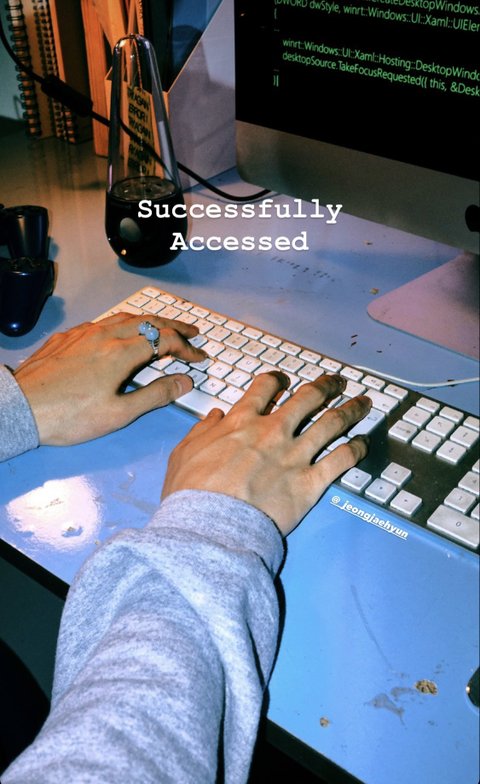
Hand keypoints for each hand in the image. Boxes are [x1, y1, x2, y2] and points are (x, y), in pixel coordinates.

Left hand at [14, 312, 205, 445]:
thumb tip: (184, 381)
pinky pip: (102, 323)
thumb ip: (156, 395)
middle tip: (192, 332)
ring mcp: (83, 334)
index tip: (199, 358)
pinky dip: (122, 325)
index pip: (165, 341)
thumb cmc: (69, 417)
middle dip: (174, 326)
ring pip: (124, 317)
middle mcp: (104, 335)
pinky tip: (120, 336)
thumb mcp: (119, 413)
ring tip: (161, 328)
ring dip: (148, 321)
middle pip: (148, 321)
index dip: (187, 348)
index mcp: (121, 353)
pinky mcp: (66, 338)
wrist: (21, 408)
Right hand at [162, 372, 371, 535]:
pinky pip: (341, 460)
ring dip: (350, 410)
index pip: (266, 387)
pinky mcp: (310, 482)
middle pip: (308, 398)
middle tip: (336, 382)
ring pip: (331, 423)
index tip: (286, 380)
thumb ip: (202, 430)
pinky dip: (356, 449)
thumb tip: (215, 416)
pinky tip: (363, 443)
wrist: (210, 525)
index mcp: (242, 421)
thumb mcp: (184, 453)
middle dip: (325, 386)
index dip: (279, 379)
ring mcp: (294, 455)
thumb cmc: (191, 493)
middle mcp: (273, 431)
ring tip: (363, 403)